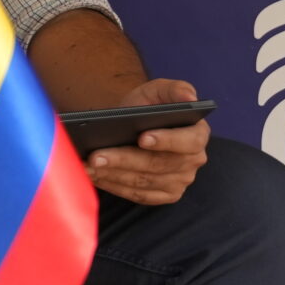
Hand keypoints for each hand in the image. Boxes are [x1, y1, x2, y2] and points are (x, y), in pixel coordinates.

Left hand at [85, 77, 208, 205]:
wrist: (131, 124)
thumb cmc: (146, 106)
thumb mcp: (158, 91)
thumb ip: (175, 89)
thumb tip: (189, 98)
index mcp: (198, 135)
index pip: (188, 142)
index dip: (166, 141)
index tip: (142, 138)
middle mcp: (193, 161)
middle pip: (157, 164)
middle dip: (124, 160)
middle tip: (95, 156)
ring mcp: (179, 181)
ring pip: (143, 181)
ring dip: (112, 174)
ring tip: (87, 165)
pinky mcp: (163, 195)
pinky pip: (137, 195)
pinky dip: (113, 186)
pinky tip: (93, 176)